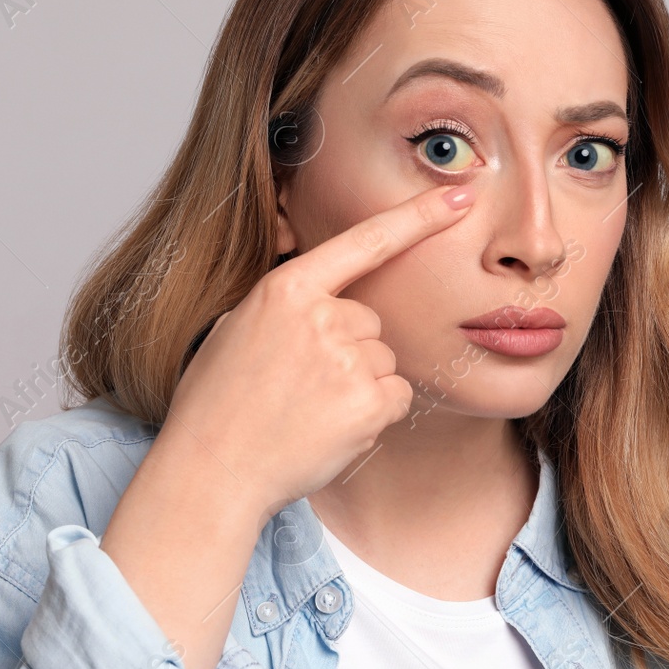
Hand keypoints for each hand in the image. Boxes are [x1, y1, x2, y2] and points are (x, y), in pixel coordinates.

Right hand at [162, 181, 476, 519]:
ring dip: (361, 385)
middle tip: (301, 386)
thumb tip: (319, 300)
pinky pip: (397, 396)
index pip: (364, 241)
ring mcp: (347, 360)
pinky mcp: (369, 402)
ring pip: (384, 360)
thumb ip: (286, 307)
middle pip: (371, 321)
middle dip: (349, 350)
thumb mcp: (235, 329)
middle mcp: (321, 317)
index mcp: (286, 290)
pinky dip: (374, 415)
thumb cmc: (217, 405)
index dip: (417, 216)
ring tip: (309, 410)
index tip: (457, 196)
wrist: (211, 471)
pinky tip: (330, 428)